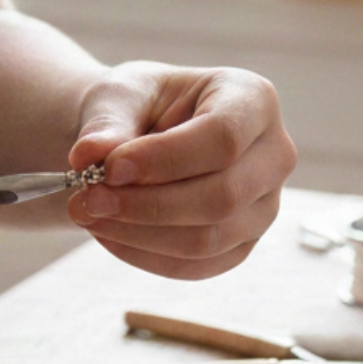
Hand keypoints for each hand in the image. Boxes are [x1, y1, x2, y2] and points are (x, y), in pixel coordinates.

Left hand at [66, 62, 297, 278]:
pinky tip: (109, 234)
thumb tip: (88, 156)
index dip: (164, 160)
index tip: (108, 168)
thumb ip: (107, 123)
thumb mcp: (120, 96)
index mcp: (253, 100)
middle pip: (222, 197)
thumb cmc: (141, 107)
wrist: (143, 137)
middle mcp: (273, 156)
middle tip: (89, 199)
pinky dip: (145, 256)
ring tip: (90, 214)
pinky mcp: (241, 246)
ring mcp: (263, 208)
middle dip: (147, 205)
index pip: (222, 138)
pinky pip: (196, 266)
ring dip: (140, 235)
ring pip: (208, 240)